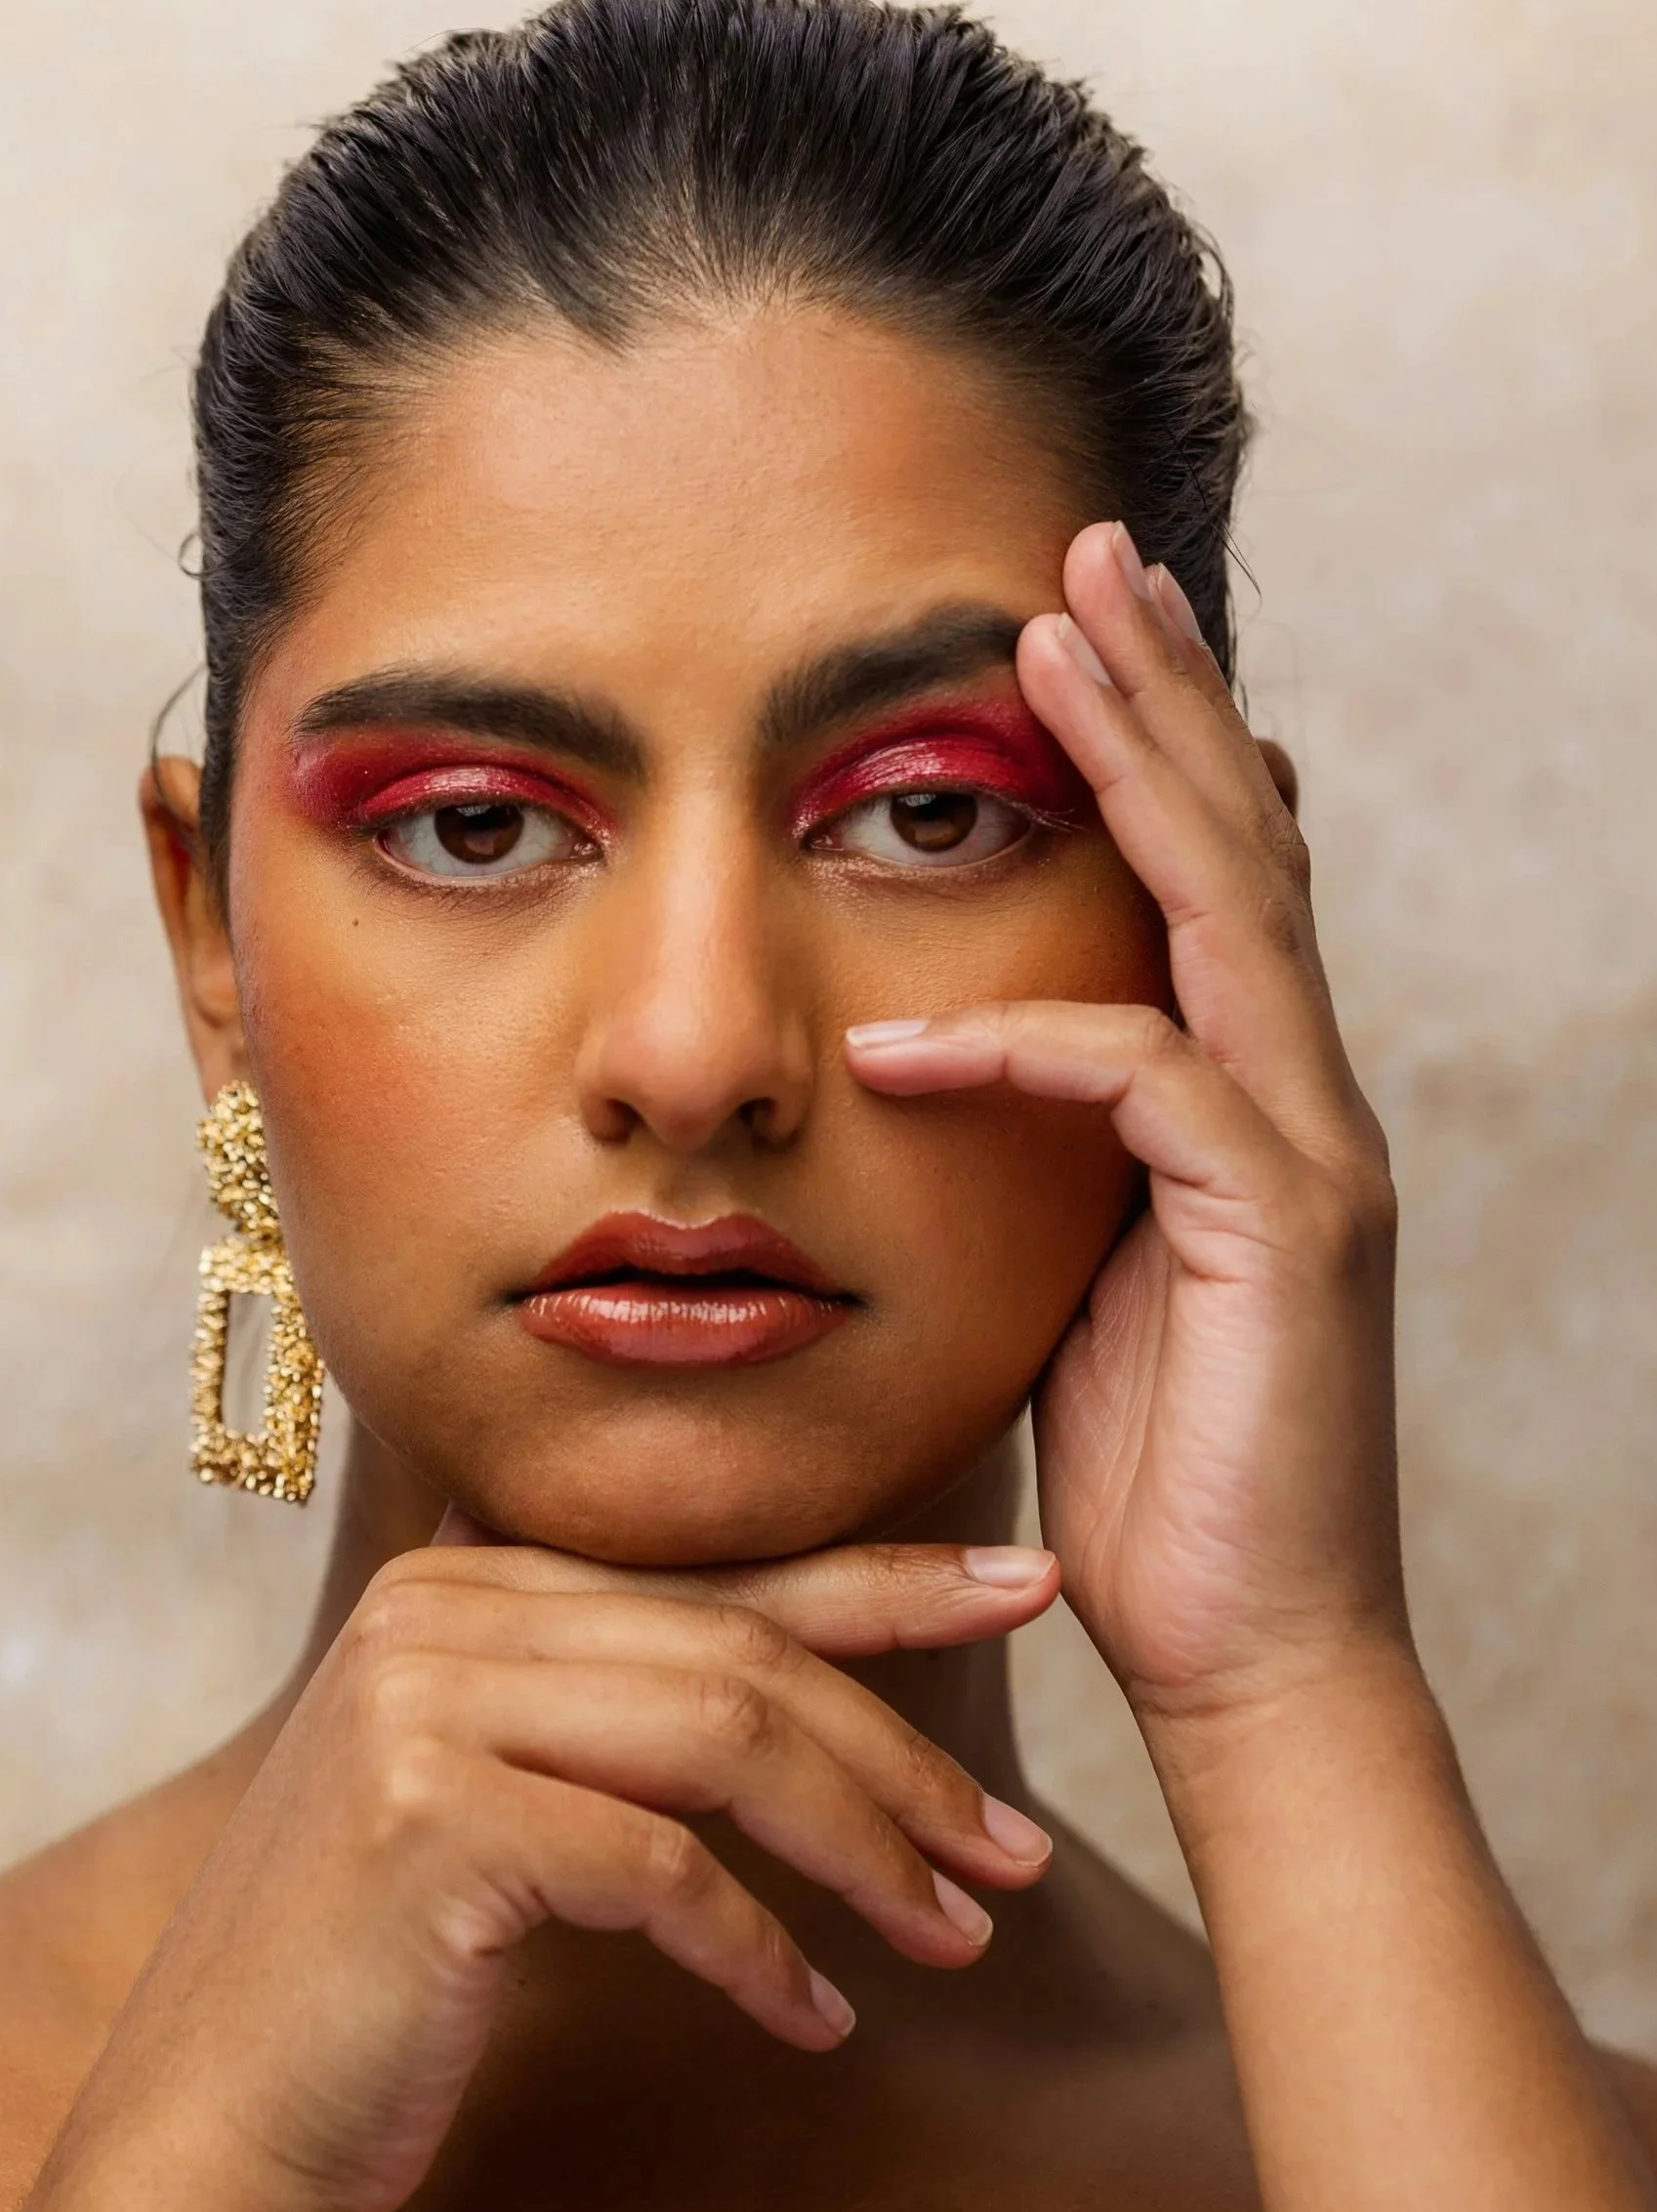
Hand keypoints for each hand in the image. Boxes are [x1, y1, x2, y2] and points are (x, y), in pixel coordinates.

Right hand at [116, 1538, 1057, 2211]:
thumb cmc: (375, 1974)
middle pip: (739, 1651)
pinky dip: (761, 1948)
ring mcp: (422, 1700)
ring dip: (866, 1848)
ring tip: (960, 1933)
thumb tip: (810, 1688)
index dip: (885, 1581)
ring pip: (723, 1739)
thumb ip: (611, 1709)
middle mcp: (435, 1606)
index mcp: (458, 1575)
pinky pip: (659, 1867)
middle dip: (903, 1750)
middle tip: (1021, 1851)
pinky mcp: (431, 1817)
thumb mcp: (496, 1798)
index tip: (1024, 1589)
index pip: (715, 1568)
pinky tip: (817, 2016)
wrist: (210, 2121)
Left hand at [847, 520, 1405, 1732]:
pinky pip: (1148, 1086)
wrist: (1251, 1658)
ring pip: (1225, 911)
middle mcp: (1299, 1100)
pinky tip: (902, 1035)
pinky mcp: (1287, 1236)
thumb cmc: (1151, 1476)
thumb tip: (937, 1063)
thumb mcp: (1073, 1272)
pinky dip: (1023, 1047)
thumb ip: (1038, 1155)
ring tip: (1048, 641)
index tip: (1066, 622)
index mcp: (1246, 1098)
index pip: (1205, 876)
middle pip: (1236, 841)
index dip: (1150, 741)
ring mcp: (1309, 1158)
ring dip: (1136, 768)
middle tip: (1083, 552)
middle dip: (1158, 690)